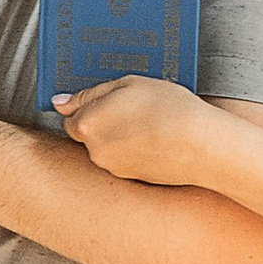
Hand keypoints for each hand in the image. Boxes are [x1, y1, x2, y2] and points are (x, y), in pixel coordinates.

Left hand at [53, 74, 231, 191]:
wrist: (202, 146)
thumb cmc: (168, 110)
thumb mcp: (128, 84)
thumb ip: (90, 93)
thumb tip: (60, 102)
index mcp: (87, 125)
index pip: (71, 116)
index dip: (89, 106)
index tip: (106, 101)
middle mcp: (95, 151)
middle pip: (90, 134)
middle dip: (105, 122)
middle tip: (134, 108)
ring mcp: (114, 168)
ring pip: (109, 148)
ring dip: (123, 136)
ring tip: (151, 123)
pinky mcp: (134, 179)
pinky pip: (128, 160)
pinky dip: (137, 150)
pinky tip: (158, 139)